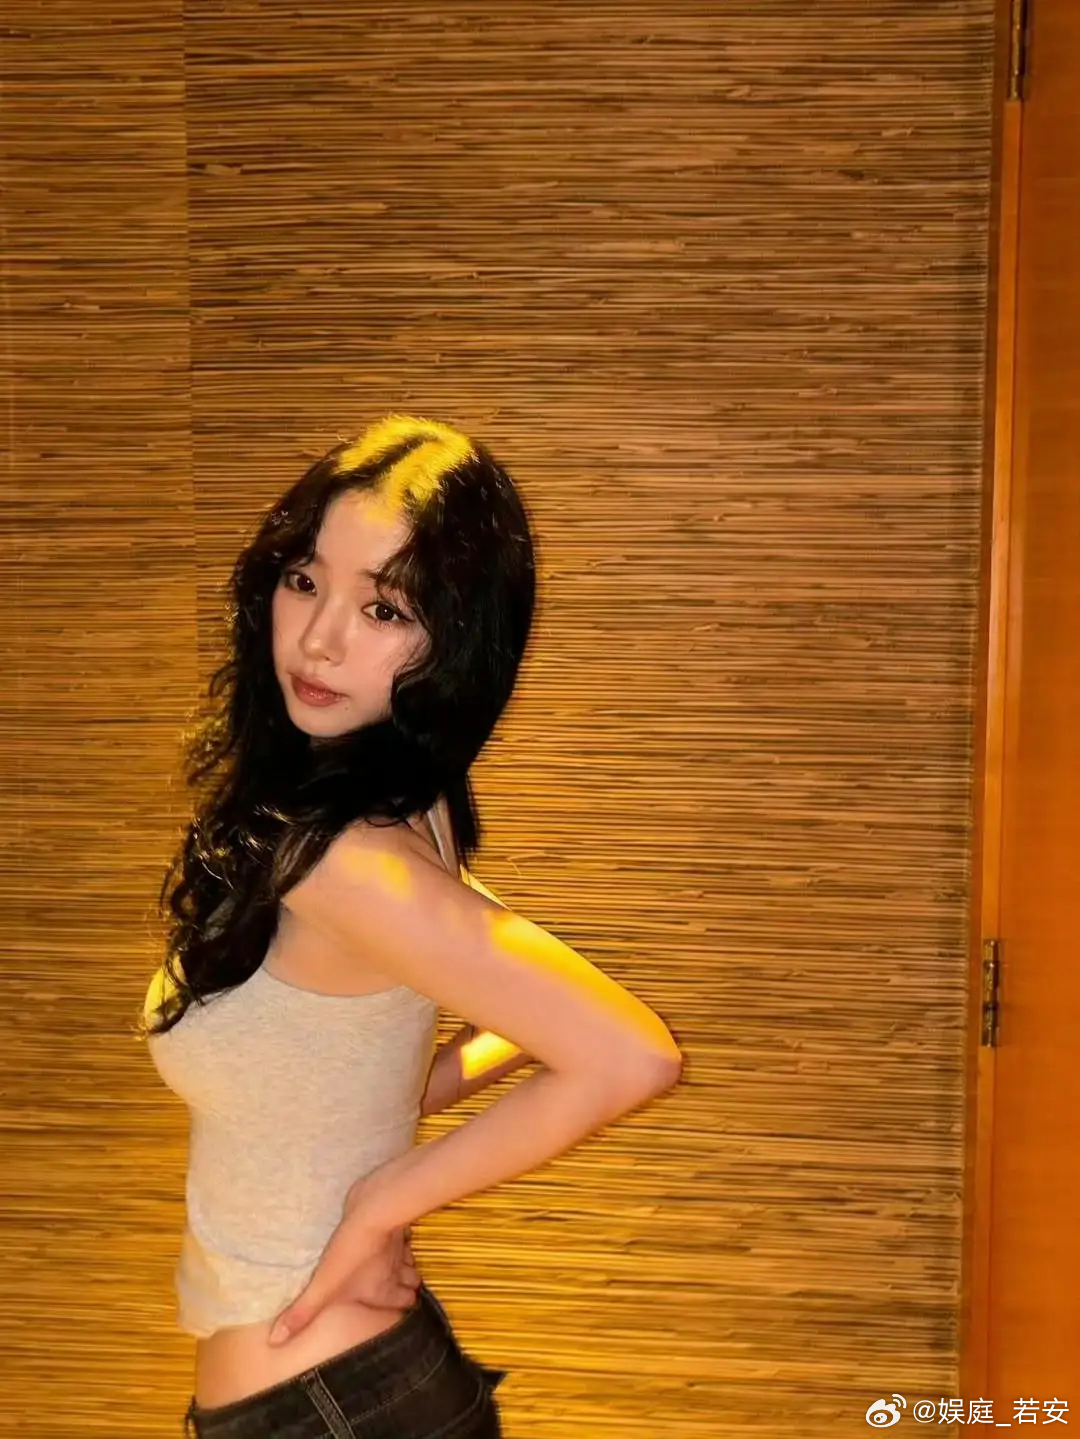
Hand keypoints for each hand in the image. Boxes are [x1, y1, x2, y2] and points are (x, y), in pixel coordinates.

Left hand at [267, 1183, 418, 1345]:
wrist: (371, 1207)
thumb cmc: (350, 1252)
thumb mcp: (323, 1286)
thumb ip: (303, 1312)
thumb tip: (275, 1342)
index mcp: (384, 1288)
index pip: (407, 1301)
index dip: (403, 1303)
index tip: (395, 1306)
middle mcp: (395, 1269)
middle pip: (412, 1281)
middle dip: (405, 1284)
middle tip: (391, 1286)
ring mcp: (397, 1245)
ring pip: (408, 1259)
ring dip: (402, 1263)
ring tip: (388, 1266)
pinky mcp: (392, 1223)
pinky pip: (401, 1236)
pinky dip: (397, 1241)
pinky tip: (384, 1241)